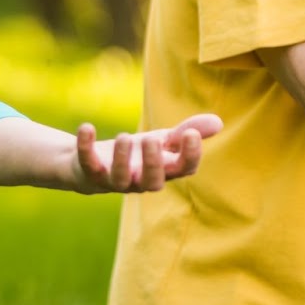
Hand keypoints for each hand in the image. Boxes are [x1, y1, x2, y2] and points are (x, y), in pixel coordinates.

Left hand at [70, 114, 223, 193]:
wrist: (92, 163)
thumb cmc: (135, 154)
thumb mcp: (161, 140)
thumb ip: (185, 133)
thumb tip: (219, 121)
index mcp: (162, 171)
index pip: (183, 170)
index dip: (190, 156)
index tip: (191, 134)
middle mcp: (140, 181)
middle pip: (152, 183)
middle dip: (154, 163)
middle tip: (152, 139)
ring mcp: (114, 180)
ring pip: (120, 180)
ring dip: (123, 159)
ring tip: (125, 136)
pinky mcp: (89, 173)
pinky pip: (87, 164)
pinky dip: (85, 146)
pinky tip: (87, 127)